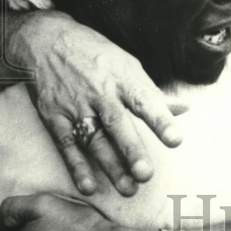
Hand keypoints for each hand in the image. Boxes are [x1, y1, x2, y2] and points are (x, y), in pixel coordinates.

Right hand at [9, 12, 184, 196]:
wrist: (46, 41)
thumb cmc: (95, 54)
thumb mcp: (127, 64)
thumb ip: (152, 93)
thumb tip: (183, 109)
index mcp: (123, 77)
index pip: (145, 100)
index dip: (161, 120)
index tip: (176, 139)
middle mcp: (101, 92)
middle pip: (117, 124)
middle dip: (132, 150)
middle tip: (146, 174)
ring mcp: (76, 105)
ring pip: (94, 139)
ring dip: (110, 166)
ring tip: (128, 188)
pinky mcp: (55, 116)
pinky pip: (67, 145)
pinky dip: (77, 166)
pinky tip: (89, 187)